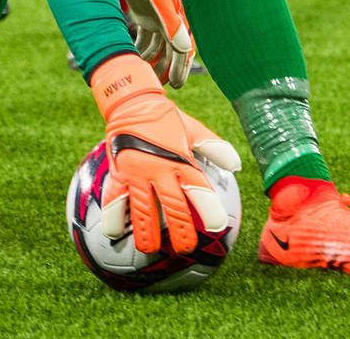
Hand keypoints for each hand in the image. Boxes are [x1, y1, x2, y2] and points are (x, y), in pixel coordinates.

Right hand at [89, 53, 232, 254]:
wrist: (131, 100)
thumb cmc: (166, 118)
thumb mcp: (193, 129)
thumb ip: (214, 147)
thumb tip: (236, 164)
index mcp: (181, 159)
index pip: (198, 188)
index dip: (208, 208)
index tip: (216, 226)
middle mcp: (159, 168)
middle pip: (172, 206)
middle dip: (180, 231)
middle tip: (186, 249)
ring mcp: (136, 172)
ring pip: (142, 209)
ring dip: (147, 232)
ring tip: (150, 250)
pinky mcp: (118, 173)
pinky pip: (114, 199)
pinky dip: (113, 217)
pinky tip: (114, 234)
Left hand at [111, 0, 194, 88]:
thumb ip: (171, 22)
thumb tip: (184, 50)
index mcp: (178, 15)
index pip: (183, 48)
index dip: (180, 67)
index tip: (175, 85)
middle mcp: (170, 18)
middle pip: (172, 50)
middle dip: (167, 69)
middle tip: (161, 87)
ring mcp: (157, 16)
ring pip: (158, 46)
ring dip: (154, 62)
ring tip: (147, 77)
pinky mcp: (144, 13)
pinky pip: (145, 37)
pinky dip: (141, 49)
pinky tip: (135, 59)